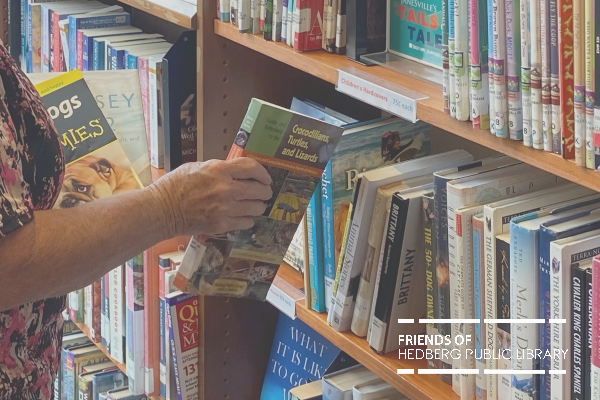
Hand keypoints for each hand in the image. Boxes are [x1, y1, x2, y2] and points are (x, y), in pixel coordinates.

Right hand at [149, 158, 272, 235]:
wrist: (162, 210)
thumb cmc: (175, 186)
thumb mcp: (197, 167)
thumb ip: (220, 169)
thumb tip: (238, 172)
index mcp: (219, 170)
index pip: (252, 167)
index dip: (263, 173)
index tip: (266, 178)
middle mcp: (226, 189)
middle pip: (259, 190)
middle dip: (264, 191)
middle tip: (264, 193)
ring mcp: (225, 208)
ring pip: (256, 207)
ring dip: (257, 206)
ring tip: (252, 205)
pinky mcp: (222, 224)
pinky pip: (247, 222)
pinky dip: (247, 219)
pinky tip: (242, 216)